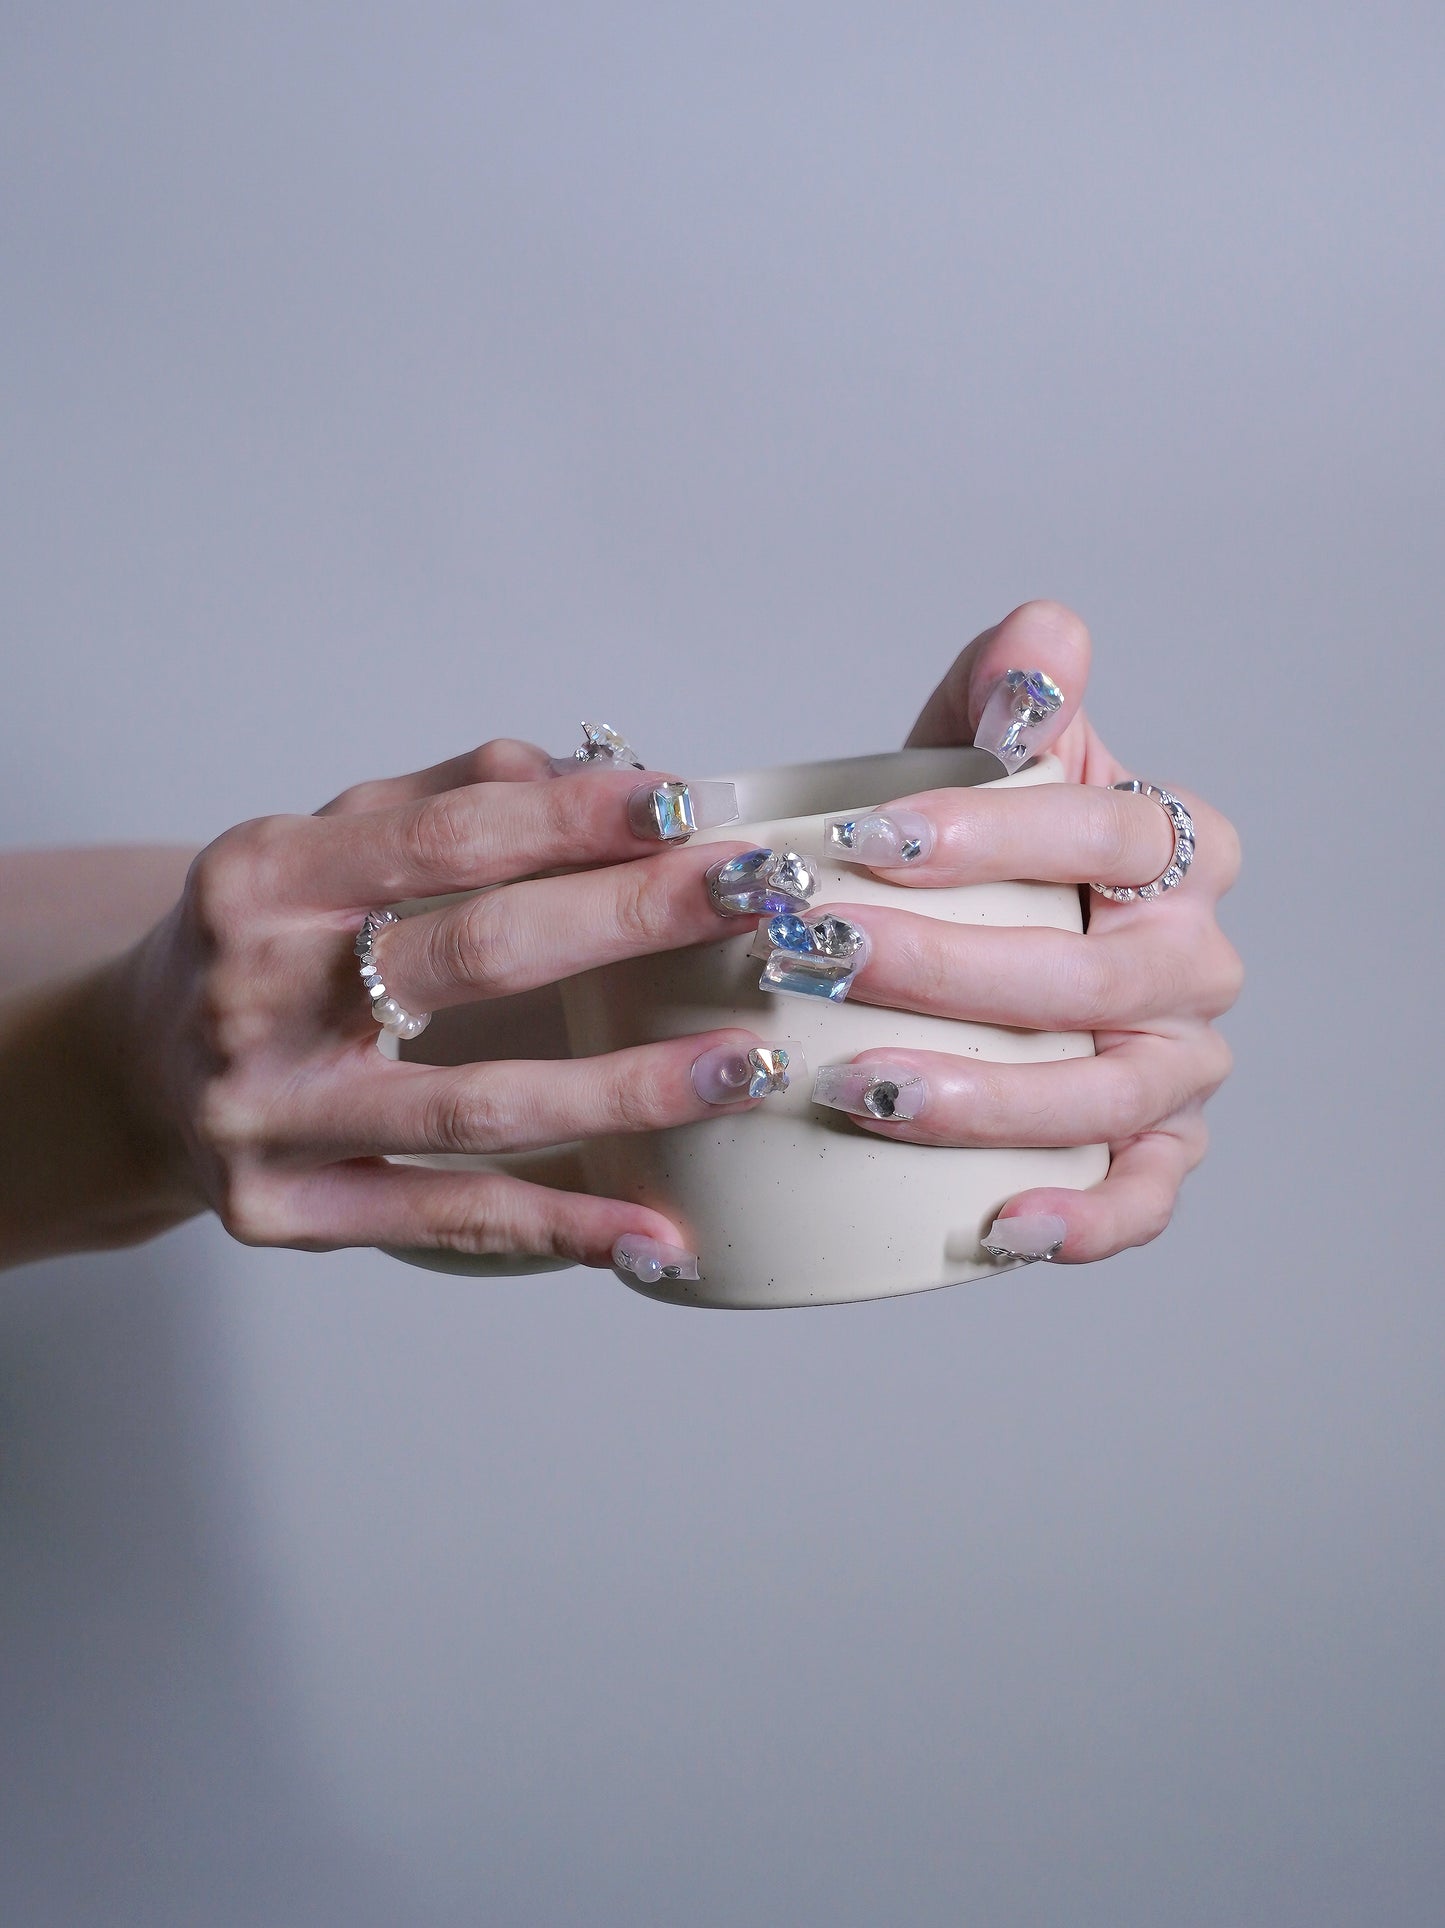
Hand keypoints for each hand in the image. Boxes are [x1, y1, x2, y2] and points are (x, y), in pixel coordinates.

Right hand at [5, 741, 788, 1273]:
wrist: (136, 1071)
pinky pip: (447, 1221)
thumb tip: (593, 774)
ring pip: (476, 1107)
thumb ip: (445, 802)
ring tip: (742, 1068)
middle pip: (475, 956)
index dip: (576, 819)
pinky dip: (561, 1228)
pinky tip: (657, 1236)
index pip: (447, 837)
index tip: (690, 808)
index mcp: (263, 876)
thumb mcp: (320, 845)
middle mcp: (250, 994)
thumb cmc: (263, 944)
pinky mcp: (283, 1211)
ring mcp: (265, 1115)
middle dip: (633, 923)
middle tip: (752, 904)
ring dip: (627, 1091)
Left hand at [807, 600, 1241, 1262]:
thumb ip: (1005, 691)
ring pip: (1113, 1092)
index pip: (1106, 830)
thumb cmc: (977, 850)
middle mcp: (1193, 958)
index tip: (867, 836)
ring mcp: (1177, 1063)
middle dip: (951, 968)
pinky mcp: (1151, 1150)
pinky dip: (1084, 1220)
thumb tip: (1043, 644)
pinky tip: (996, 1226)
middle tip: (822, 953)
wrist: (977, 945)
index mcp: (1175, 848)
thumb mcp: (979, 753)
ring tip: (864, 1090)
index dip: (993, 831)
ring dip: (990, 1099)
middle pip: (1099, 971)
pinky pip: (1142, 1197)